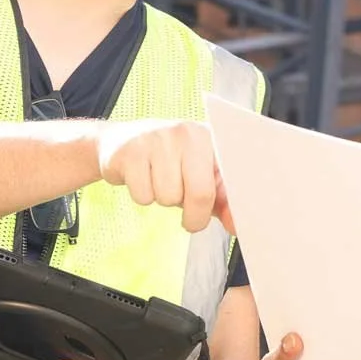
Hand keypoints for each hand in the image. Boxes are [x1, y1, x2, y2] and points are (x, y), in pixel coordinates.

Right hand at [96, 118, 230, 233]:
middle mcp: (187, 133)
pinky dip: (143, 196)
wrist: (123, 142)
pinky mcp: (131, 152)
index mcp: (211, 138)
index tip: (231, 223)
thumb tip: (237, 225)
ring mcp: (158, 139)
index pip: (230, 176)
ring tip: (162, 183)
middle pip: (200, 193)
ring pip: (169, 197)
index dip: (230, 205)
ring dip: (165, 200)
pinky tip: (143, 179)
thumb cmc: (172, 163)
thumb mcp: (203, 176)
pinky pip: (143, 196)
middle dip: (195, 216)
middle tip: (190, 218)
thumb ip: (223, 200)